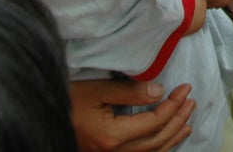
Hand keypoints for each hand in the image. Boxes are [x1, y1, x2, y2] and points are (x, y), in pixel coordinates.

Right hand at [69, 79, 193, 151]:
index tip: (185, 88)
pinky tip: (168, 140)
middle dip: (177, 120)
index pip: (153, 122)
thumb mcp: (97, 89)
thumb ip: (130, 92)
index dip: (173, 106)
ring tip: (188, 121)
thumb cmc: (66, 99)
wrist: (41, 113)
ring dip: (172, 136)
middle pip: (156, 140)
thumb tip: (160, 92)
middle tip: (191, 100)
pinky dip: (159, 148)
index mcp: (112, 136)